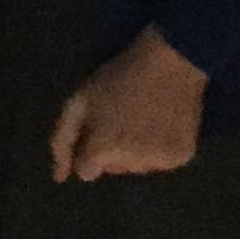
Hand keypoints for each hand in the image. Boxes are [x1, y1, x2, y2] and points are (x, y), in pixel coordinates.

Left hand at [48, 29, 207, 180]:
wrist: (170, 61)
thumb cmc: (117, 77)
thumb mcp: (77, 101)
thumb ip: (61, 141)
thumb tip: (59, 177)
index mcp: (102, 151)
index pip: (86, 172)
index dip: (90, 149)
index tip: (99, 130)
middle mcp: (130, 165)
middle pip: (112, 170)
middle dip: (112, 152)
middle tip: (122, 119)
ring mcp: (158, 163)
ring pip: (138, 168)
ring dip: (136, 152)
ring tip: (143, 120)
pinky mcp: (180, 157)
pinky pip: (162, 162)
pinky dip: (160, 149)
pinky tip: (162, 125)